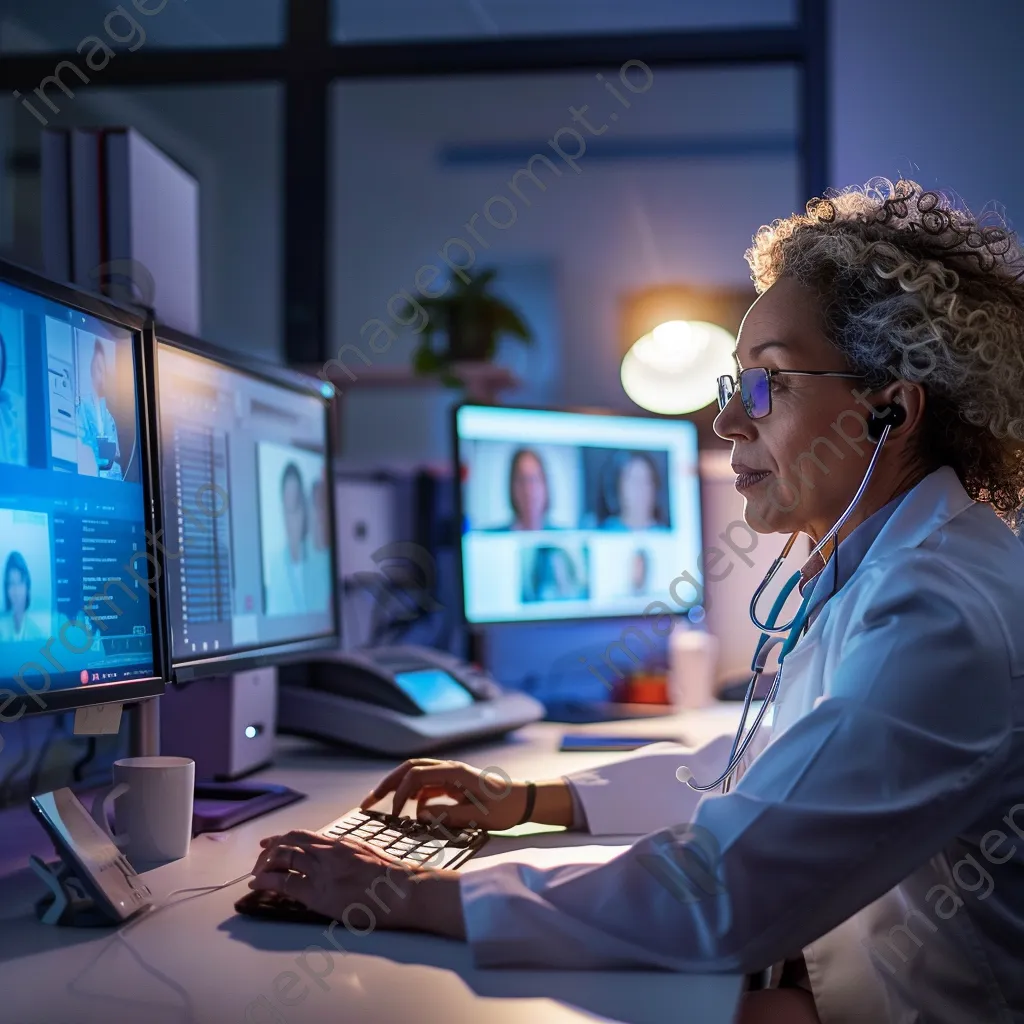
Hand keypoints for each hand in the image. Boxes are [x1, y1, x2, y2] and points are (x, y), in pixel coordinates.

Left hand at [249, 829, 464, 936]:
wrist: (403, 890)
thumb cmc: (392, 877)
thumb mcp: (368, 854)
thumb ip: (348, 852)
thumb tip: (337, 855)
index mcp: (340, 843)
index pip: (303, 835)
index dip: (281, 838)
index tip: (269, 842)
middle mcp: (328, 852)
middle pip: (288, 843)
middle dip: (269, 850)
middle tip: (258, 859)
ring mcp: (323, 871)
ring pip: (283, 858)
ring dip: (264, 865)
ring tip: (255, 874)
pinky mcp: (320, 893)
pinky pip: (285, 883)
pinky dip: (267, 882)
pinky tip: (257, 885)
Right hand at [360, 757, 533, 830]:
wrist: (524, 801)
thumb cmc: (506, 808)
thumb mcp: (479, 816)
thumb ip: (448, 815)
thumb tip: (419, 814)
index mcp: (454, 771)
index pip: (416, 774)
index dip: (400, 792)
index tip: (395, 814)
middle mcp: (449, 769)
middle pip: (410, 768)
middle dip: (387, 783)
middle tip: (367, 801)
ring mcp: (449, 776)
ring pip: (415, 776)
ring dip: (396, 788)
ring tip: (378, 805)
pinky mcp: (451, 785)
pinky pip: (425, 787)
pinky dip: (412, 797)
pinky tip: (408, 812)